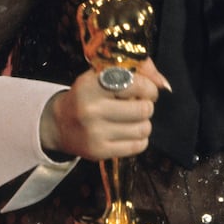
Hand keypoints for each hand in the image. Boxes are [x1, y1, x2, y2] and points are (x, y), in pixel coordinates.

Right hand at [40, 58, 170, 161]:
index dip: (149, 88)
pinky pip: (138, 146)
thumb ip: (138, 71)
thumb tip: (165, 85)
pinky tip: (128, 133)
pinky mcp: (99, 152)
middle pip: (143, 109)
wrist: (59, 124)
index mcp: (91, 84)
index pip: (137, 84)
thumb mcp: (104, 74)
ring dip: (144, 123)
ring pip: (143, 129)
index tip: (145, 90)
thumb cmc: (88, 95)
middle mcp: (91, 109)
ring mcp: (94, 133)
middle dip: (146, 106)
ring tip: (133, 120)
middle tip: (138, 105)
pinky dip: (139, 139)